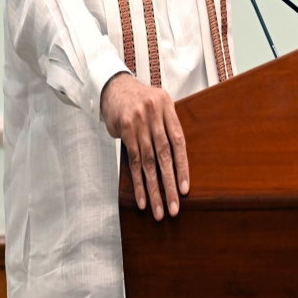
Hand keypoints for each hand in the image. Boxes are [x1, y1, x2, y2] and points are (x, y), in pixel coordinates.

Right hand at [100, 72, 188, 219]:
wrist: (113, 87)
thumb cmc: (139, 100)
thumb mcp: (158, 104)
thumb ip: (167, 126)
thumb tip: (179, 160)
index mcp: (167, 106)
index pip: (179, 142)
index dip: (183, 167)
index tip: (185, 189)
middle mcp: (154, 113)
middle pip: (164, 155)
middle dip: (169, 184)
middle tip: (174, 207)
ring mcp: (138, 122)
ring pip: (148, 163)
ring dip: (154, 189)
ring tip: (159, 210)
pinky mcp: (124, 130)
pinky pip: (132, 161)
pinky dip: (138, 183)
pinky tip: (143, 199)